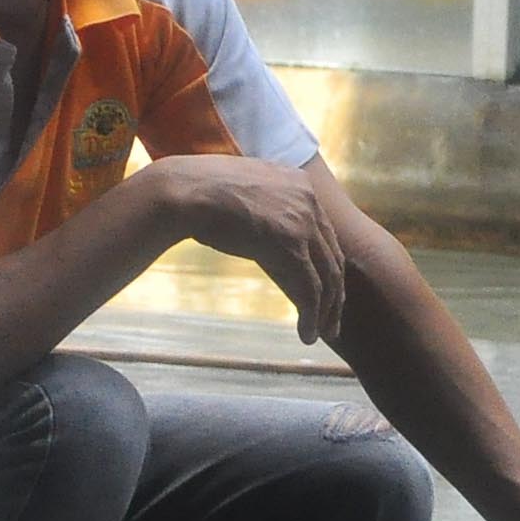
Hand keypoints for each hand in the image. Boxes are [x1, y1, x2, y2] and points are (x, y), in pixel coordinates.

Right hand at [137, 152, 348, 340]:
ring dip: (326, 312)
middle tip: (330, 321)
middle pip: (332, 258)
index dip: (326, 268)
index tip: (325, 292)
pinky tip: (306, 334)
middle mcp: (310, 202)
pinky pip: (310, 290)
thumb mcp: (246, 195)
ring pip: (327, 278)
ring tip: (320, 334)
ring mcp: (303, 224)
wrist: (185, 192)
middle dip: (334, 294)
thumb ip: (265, 209)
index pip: (325, 235)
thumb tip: (264, 234)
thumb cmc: (201, 194)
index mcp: (301, 186)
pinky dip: (311, 316)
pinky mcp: (291, 248)